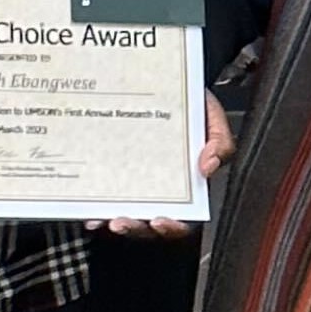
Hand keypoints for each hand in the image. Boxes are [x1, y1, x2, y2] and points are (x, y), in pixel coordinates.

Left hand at [97, 93, 234, 240]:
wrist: (165, 84)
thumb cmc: (191, 105)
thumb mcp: (212, 117)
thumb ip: (220, 141)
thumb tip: (209, 166)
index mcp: (189, 186)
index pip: (185, 219)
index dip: (174, 227)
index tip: (162, 221)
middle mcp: (161, 191)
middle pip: (150, 225)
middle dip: (136, 227)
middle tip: (122, 221)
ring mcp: (134, 186)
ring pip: (125, 216)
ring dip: (113, 222)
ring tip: (104, 218)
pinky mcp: (113, 176)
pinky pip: (103, 199)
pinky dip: (96, 209)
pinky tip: (90, 211)